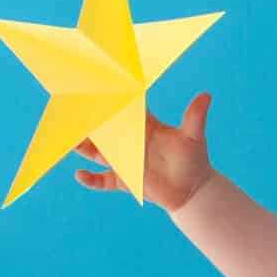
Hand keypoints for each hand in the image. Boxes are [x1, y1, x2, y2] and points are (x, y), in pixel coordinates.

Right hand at [74, 91, 216, 212]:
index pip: (123, 110)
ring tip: (70, 142)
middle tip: (70, 113)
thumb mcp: (194, 137)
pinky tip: (80, 175)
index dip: (110, 99)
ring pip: (97, 153)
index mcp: (144, 126)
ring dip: (83, 148)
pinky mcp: (124, 181)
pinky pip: (102, 181)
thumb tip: (206, 95)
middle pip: (103, 130)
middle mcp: (130, 142)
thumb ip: (195, 117)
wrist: (193, 189)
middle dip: (88, 123)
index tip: (94, 87)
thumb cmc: (194, 159)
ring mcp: (125, 162)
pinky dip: (90, 179)